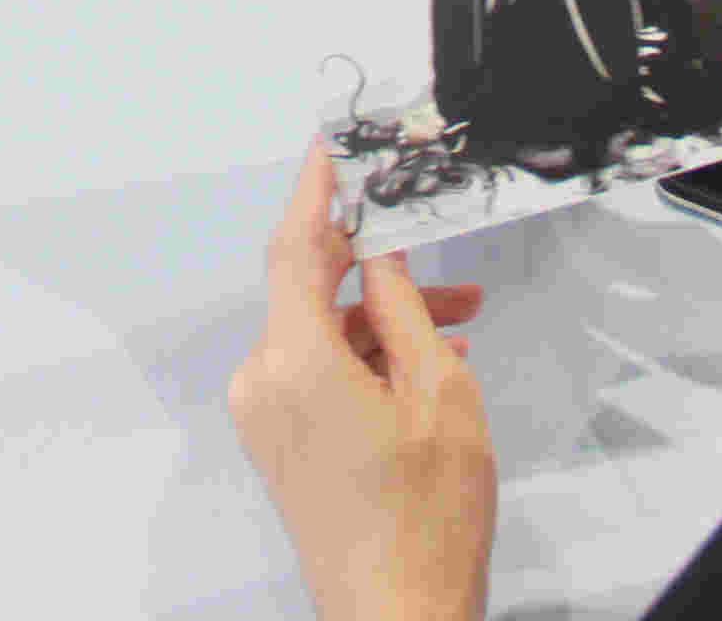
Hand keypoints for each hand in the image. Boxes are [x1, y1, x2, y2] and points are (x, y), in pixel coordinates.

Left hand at [227, 147, 496, 620]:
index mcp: (296, 361)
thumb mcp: (437, 393)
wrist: (397, 615)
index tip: (329, 148)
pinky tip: (424, 366)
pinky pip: (316, 371)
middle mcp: (265, 381)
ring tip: (457, 326)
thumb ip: (404, 308)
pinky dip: (364, 358)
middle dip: (375, 266)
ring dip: (382, 320)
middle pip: (310, 288)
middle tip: (432, 245)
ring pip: (322, 332)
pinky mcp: (278, 440)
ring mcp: (266, 415)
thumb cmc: (425, 521)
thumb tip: (382, 252)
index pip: (295, 246)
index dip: (316, 190)